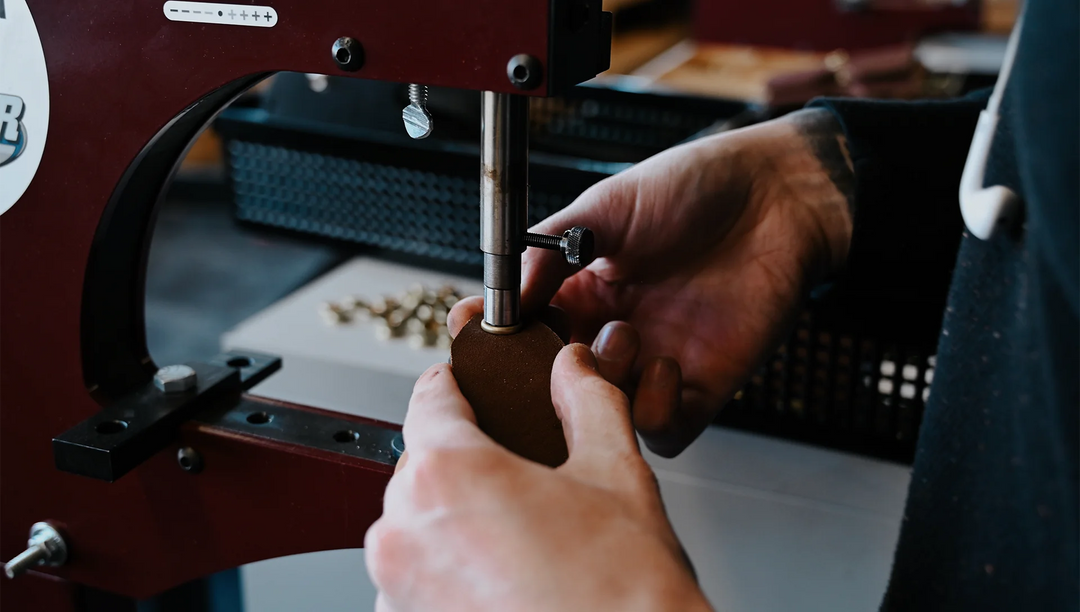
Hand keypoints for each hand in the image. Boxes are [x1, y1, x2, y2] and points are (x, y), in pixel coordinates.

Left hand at [365, 345, 711, 611]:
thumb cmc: (622, 595)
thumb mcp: (616, 473)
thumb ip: (589, 403)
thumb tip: (577, 370)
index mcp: (448, 473)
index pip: (431, 399)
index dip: (457, 386)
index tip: (465, 389)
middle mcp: (405, 531)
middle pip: (424, 467)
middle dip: (468, 467)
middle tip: (520, 484)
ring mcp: (397, 589)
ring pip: (419, 527)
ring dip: (456, 524)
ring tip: (519, 545)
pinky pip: (416, 582)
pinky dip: (449, 576)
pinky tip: (503, 582)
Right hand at [450, 110, 853, 456]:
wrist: (775, 195)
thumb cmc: (694, 187)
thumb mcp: (605, 206)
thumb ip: (550, 250)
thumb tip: (507, 293)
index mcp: (583, 292)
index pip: (524, 332)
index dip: (499, 338)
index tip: (479, 330)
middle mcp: (613, 333)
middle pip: (556, 385)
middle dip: (544, 375)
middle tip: (550, 350)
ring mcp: (655, 363)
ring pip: (604, 416)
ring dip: (603, 387)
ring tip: (624, 335)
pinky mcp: (703, 386)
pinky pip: (664, 429)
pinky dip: (653, 410)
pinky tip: (666, 364)